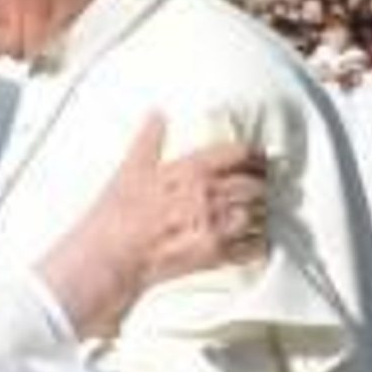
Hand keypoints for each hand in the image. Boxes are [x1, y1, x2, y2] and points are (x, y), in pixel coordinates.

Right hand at [39, 114, 267, 338]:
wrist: (109, 258)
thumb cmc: (115, 215)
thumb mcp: (129, 170)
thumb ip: (149, 140)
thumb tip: (156, 113)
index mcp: (190, 171)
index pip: (238, 154)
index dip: (254, 155)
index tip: (259, 158)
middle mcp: (207, 197)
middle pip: (255, 185)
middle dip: (262, 185)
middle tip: (262, 186)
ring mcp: (213, 228)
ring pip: (258, 215)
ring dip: (261, 213)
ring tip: (257, 212)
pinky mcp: (214, 257)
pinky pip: (252, 248)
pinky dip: (257, 243)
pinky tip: (252, 240)